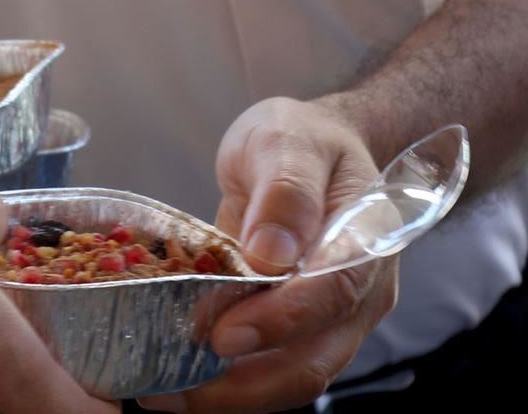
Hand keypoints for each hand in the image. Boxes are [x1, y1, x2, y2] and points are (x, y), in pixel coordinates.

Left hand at [140, 97, 397, 411]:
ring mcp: (326, 315)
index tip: (224, 335)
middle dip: (244, 384)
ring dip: (226, 392)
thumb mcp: (287, 140)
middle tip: (174, 387)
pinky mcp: (292, 325)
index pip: (333, 292)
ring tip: (163, 393)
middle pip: (313, 358)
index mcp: (364, 239)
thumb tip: (270, 255)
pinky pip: (265, 364)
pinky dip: (222, 378)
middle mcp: (354, 290)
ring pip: (287, 375)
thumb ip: (285, 191)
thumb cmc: (302, 139)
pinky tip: (175, 377)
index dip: (281, 321)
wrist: (308, 149)